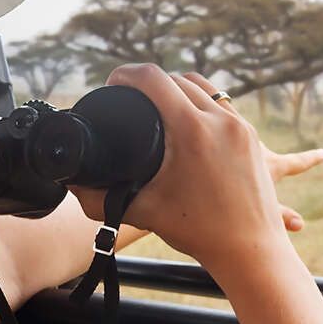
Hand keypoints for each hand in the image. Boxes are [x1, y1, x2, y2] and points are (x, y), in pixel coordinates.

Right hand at [66, 66, 322, 269]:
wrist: (251, 249)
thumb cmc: (199, 232)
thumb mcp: (144, 211)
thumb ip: (100, 199)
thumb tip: (71, 186)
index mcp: (192, 130)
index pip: (153, 79)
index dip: (126, 74)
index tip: (113, 82)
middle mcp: (220, 120)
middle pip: (178, 79)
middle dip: (151, 82)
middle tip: (130, 96)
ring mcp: (241, 127)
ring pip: (205, 88)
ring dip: (179, 88)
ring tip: (157, 101)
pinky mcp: (252, 138)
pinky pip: (224, 106)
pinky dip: (203, 104)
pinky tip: (189, 116)